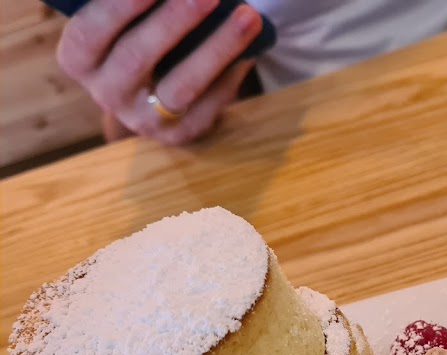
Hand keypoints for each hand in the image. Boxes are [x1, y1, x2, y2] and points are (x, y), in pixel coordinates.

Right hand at [57, 0, 261, 144]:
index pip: (90, 31)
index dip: (119, 7)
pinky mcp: (180, 135)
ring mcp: (144, 120)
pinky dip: (233, 73)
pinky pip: (211, 104)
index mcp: (79, 59)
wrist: (150, 99)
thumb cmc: (136, 41)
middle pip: (137, 56)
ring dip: (217, 48)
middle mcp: (106, 93)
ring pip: (181, 86)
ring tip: (247, 17)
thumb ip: (138, 9)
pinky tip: (252, 48)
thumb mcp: (122, 26)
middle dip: (175, 20)